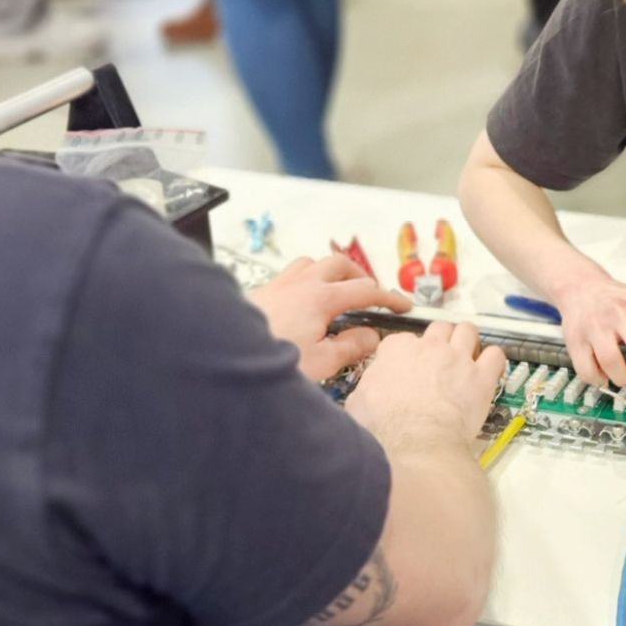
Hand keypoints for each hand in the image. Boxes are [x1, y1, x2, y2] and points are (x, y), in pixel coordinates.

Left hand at [249, 254, 411, 382]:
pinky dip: (305, 278)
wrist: (223, 357)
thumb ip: (352, 347)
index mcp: (321, 297)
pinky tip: (302, 300)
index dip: (389, 297)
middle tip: (371, 294)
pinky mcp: (260, 293)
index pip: (366, 290)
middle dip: (360, 276)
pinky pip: (288, 273)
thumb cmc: (271, 361)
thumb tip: (371, 336)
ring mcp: (277, 284)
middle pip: (339, 264)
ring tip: (337, 290)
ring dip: (330, 271)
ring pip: (311, 263)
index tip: (402, 306)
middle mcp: (300, 283)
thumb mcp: (322, 362)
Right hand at [345, 322, 506, 446]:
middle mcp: (429, 346)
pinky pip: (495, 355)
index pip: (403, 339)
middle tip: (441, 357)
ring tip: (467, 355)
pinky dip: (493, 360)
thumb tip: (367, 395)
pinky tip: (489, 370)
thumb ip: (368, 388)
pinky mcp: (481, 377)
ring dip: (468, 340)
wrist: (416, 443)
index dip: (407, 353)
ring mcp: (458, 358)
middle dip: (441, 339)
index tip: (409, 365)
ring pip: (468, 330)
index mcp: (397, 350)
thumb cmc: (386, 427)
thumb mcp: (358, 404)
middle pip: (439, 327)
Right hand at [549, 268, 625, 396]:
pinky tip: (604, 375)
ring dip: (623, 378)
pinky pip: (587, 370)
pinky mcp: (575, 339)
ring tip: (625, 377)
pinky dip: (599, 379)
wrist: (582, 287)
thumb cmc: (617, 302)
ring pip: (612, 362)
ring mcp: (596, 326)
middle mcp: (620, 313)